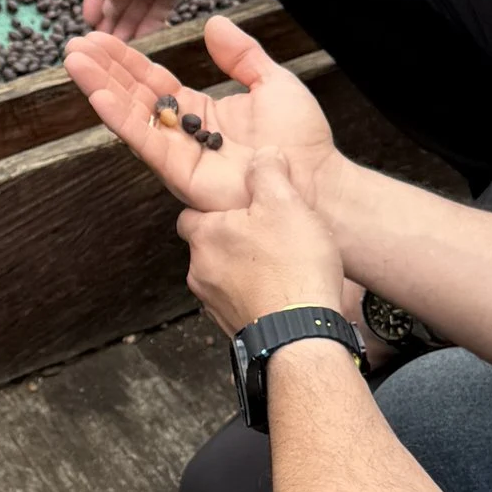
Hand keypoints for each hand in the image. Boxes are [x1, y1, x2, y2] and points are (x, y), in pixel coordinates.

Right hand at [66, 15, 347, 336]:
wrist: (317, 180)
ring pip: (131, 114)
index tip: (100, 38)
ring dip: (100, 87)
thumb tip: (214, 24)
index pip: (154, 81)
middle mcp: (183, 133)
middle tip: (75, 45)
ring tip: (74, 61)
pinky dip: (118, 117)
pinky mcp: (178, 171)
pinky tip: (97, 95)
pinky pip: (143, 140)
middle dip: (104, 69)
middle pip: (133, 95)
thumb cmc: (301, 140)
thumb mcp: (273, 81)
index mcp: (202, 111)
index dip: (127, 59)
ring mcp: (178, 153)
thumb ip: (241, 54)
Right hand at [81, 0, 208, 39]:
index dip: (94, 0)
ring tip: (122, 44)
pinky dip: (149, 24)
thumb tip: (107, 12)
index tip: (90, 21)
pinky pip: (157, 10)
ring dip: (129, 24)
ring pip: (138, 6)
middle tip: (106, 39)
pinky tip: (141, 39)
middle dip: (112, 17)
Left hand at [180, 151, 349, 338]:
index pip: (190, 214)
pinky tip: (282, 292)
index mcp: (204, 236)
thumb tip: (264, 155)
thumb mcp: (285, 203)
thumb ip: (268, 173)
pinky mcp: (231, 328)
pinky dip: (254, 296)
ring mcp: (213, 304)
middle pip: (209, 247)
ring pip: (223, 276)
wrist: (301, 335)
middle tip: (268, 237)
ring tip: (281, 266)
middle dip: (233, 241)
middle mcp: (199, 271)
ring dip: (244, 270)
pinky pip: (238, 303)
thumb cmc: (292, 268)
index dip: (215, 210)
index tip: (240, 209)